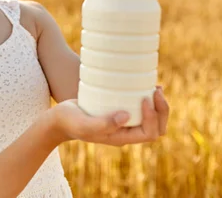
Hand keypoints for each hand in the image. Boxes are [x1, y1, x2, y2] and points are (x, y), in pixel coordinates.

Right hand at [49, 86, 168, 146]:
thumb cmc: (70, 121)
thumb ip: (103, 124)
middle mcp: (126, 131)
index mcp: (121, 137)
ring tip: (156, 87)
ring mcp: (123, 122)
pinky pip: (141, 108)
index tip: (144, 98)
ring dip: (159, 105)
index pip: (149, 133)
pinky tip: (145, 84)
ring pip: (152, 119)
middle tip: (157, 91)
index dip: (153, 117)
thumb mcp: (84, 124)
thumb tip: (126, 116)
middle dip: (162, 111)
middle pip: (156, 128)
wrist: (59, 119)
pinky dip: (148, 98)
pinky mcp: (119, 110)